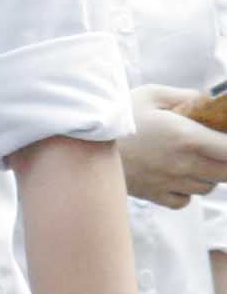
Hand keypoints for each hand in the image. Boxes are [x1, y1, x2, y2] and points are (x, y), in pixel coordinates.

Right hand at [120, 84, 226, 207]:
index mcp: (188, 137)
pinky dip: (186, 190)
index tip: (224, 136)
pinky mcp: (156, 196)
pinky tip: (172, 174)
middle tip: (210, 145)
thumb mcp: (151, 94)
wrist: (82, 143)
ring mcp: (171, 183)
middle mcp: (185, 164)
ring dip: (207, 174)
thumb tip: (209, 101)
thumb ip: (186, 97)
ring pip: (208, 186)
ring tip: (187, 157)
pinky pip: (186, 200)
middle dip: (224, 159)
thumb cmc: (115, 114)